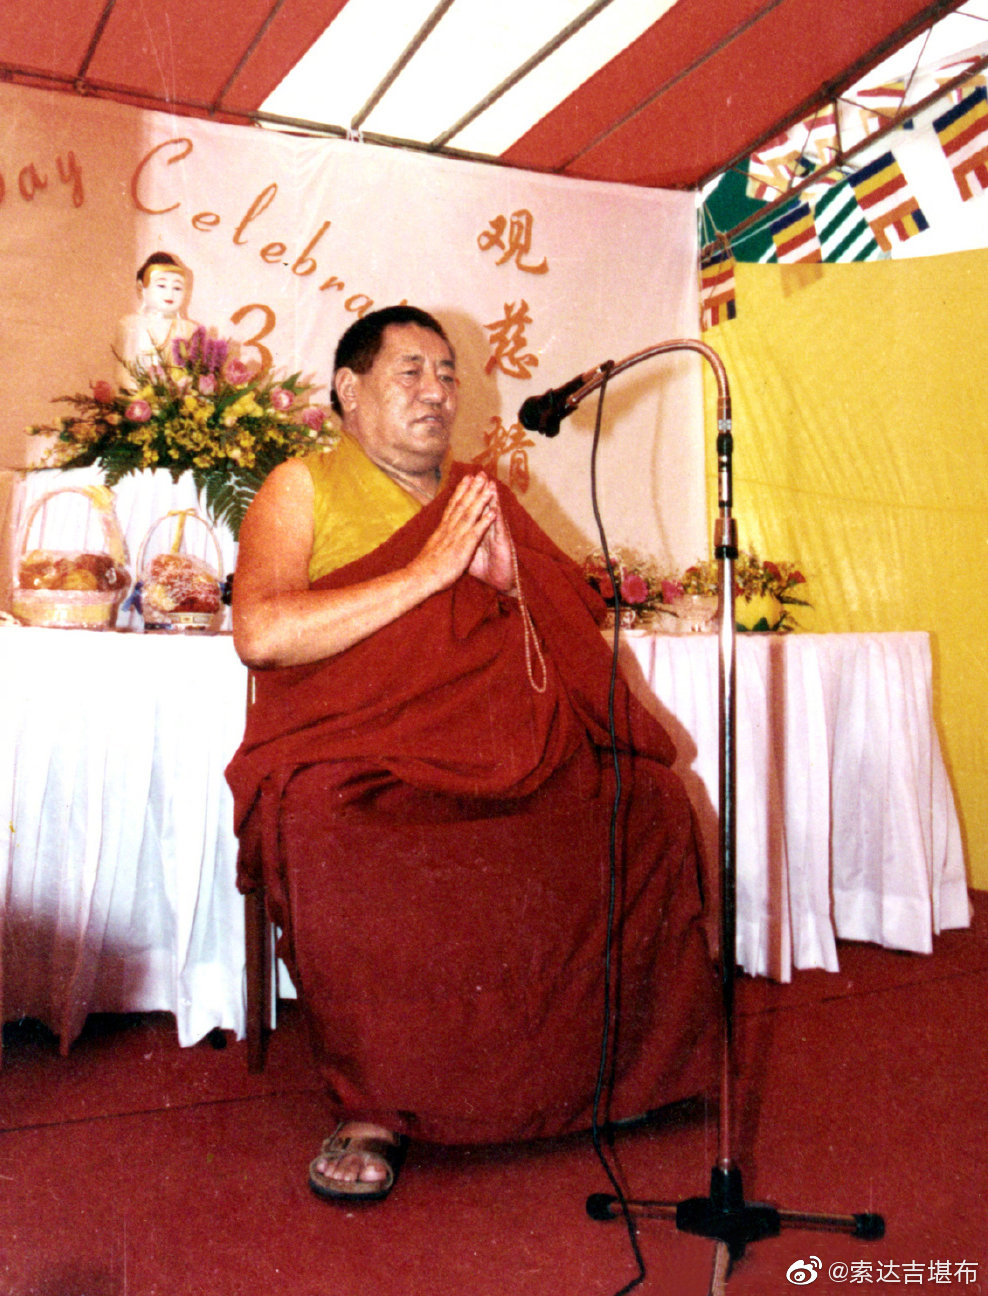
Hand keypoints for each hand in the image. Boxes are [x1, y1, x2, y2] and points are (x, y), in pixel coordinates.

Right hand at [409, 472, 504, 592]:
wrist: (420, 577)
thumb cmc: (424, 568)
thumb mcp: (431, 549)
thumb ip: (437, 540)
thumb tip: (436, 537)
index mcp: (442, 529)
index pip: (452, 505)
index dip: (461, 491)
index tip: (467, 478)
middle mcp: (449, 529)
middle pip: (462, 504)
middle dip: (472, 488)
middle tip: (480, 473)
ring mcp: (456, 536)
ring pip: (470, 513)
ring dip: (481, 499)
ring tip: (490, 486)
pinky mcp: (463, 547)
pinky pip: (476, 531)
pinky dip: (485, 520)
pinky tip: (493, 511)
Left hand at [466, 482, 514, 592]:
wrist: (500, 582)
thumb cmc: (484, 569)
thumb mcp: (465, 554)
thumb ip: (461, 542)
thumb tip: (449, 536)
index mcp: (476, 532)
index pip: (471, 510)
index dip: (467, 495)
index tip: (464, 480)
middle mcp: (488, 531)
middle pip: (483, 507)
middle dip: (480, 490)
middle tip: (479, 473)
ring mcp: (496, 537)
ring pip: (494, 515)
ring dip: (492, 499)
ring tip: (490, 483)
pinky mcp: (503, 545)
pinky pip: (499, 530)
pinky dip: (497, 519)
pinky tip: (496, 508)